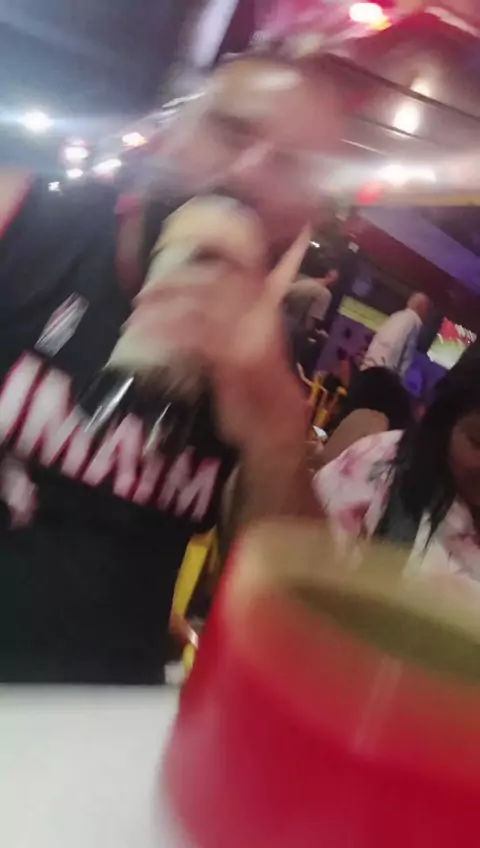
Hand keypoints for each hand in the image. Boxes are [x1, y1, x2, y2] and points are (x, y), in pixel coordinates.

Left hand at [129, 258, 307, 453]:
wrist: (277, 428)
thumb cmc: (257, 392)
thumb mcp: (246, 346)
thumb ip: (226, 321)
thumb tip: (189, 301)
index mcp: (266, 306)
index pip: (238, 266)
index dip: (209, 254)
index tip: (172, 259)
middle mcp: (261, 314)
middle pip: (212, 281)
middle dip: (173, 284)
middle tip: (142, 296)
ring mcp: (251, 335)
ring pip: (199, 307)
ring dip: (162, 309)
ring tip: (136, 319)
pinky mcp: (237, 359)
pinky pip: (194, 336)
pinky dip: (165, 332)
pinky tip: (145, 336)